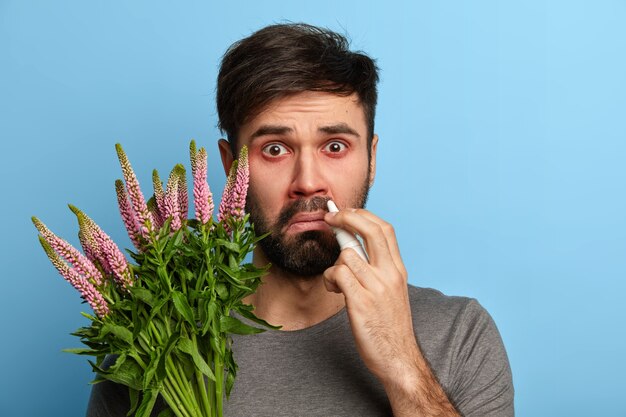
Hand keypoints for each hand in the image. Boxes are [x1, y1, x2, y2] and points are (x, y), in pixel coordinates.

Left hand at [323, 208, 417, 385]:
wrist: (398, 358)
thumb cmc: (390, 326)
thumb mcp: (392, 291)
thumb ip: (378, 269)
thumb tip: (354, 249)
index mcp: (398, 270)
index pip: (384, 229)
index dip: (363, 215)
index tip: (346, 212)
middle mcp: (390, 274)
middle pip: (370, 230)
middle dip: (346, 217)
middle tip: (329, 218)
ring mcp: (376, 288)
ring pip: (347, 255)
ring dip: (333, 264)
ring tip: (335, 280)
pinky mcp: (361, 302)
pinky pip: (338, 275)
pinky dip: (330, 279)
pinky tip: (333, 290)